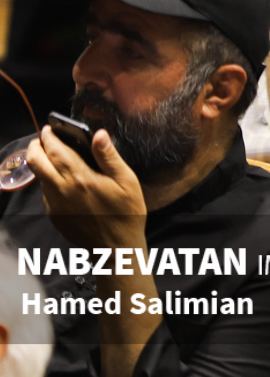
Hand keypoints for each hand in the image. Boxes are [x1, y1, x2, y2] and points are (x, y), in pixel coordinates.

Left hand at [27, 127, 146, 250]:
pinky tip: (62, 181)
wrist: (115, 248)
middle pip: (35, 161)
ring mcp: (54, 203)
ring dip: (40, 163)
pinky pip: (45, 192)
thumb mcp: (127, 181)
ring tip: (52, 157)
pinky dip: (48, 180)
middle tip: (43, 139)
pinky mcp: (54, 215)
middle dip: (35, 147)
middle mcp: (61, 189)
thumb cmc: (127, 213)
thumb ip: (109, 156)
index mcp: (80, 177)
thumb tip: (98, 133)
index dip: (49, 136)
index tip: (50, 128)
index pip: (54, 150)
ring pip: (38, 177)